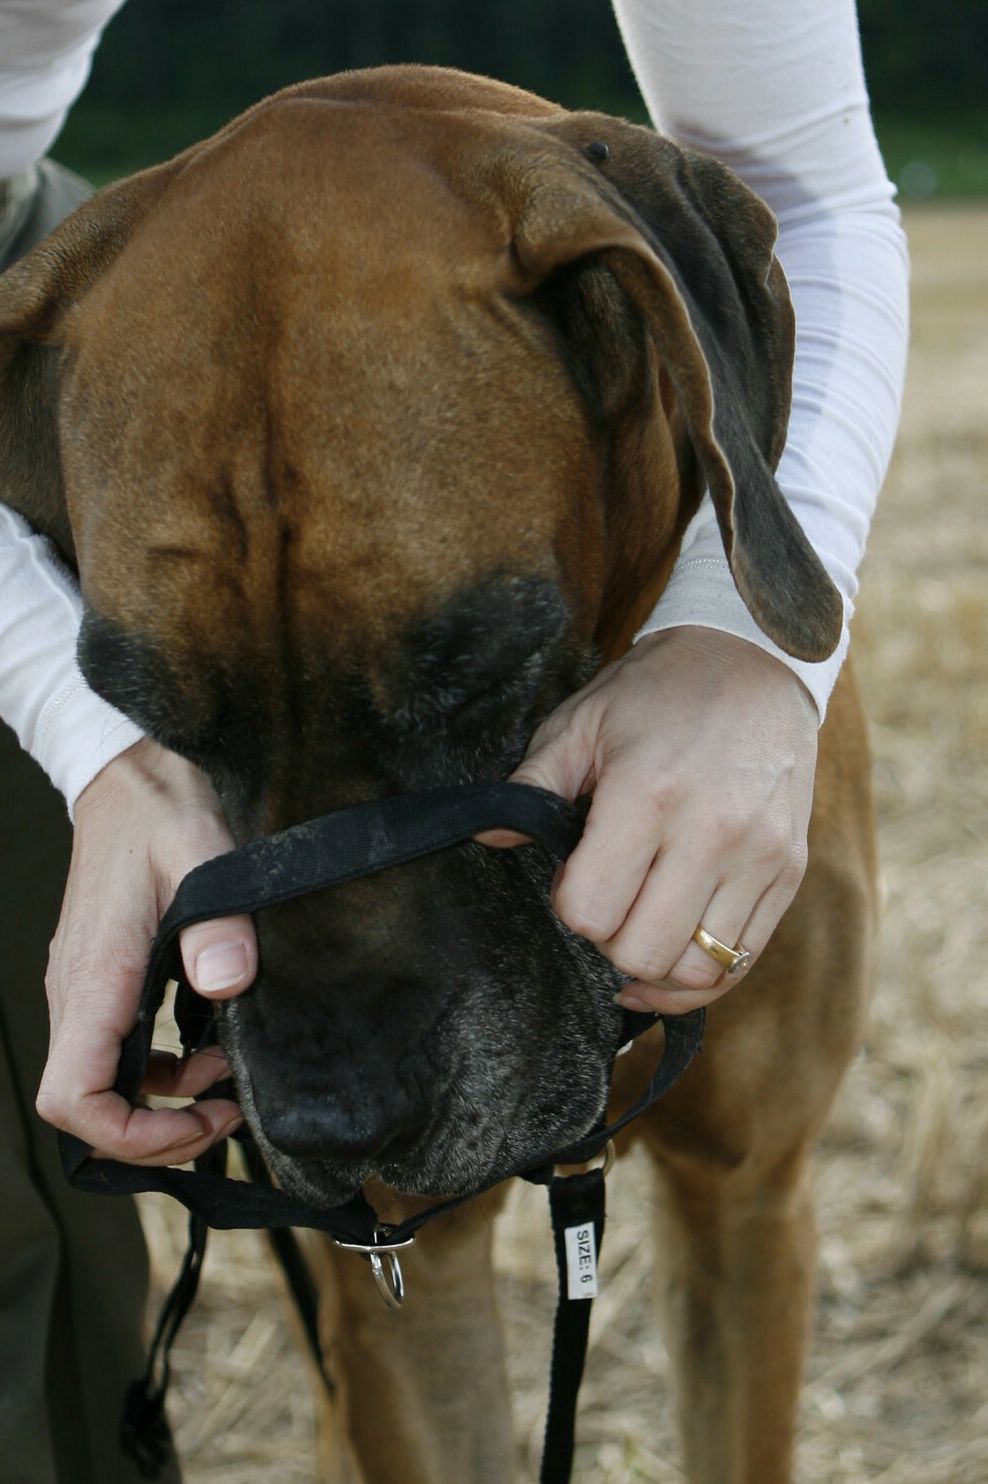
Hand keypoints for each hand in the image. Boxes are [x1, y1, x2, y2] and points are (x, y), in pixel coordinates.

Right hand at [35, 738, 257, 1163]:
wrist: (132, 773)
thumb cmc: (163, 807)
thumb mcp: (205, 854)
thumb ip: (218, 921)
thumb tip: (228, 984)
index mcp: (96, 975)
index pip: (73, 1096)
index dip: (128, 1135)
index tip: (198, 1124)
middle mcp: (78, 991)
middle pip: (85, 1106)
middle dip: (154, 1132)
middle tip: (225, 1115)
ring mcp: (86, 987)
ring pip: (102, 1083)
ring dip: (163, 1102)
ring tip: (228, 1082)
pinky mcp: (103, 978)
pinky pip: (118, 1051)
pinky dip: (163, 1069)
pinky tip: (210, 1047)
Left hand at [487, 627, 817, 1013]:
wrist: (756, 660)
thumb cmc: (659, 691)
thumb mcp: (581, 722)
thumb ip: (531, 785)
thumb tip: (486, 836)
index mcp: (647, 794)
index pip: (591, 911)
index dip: (569, 904)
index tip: (574, 872)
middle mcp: (711, 833)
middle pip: (642, 953)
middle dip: (609, 940)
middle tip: (609, 898)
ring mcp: (759, 856)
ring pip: (699, 971)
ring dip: (658, 962)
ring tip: (643, 921)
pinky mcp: (789, 870)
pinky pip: (744, 960)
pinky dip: (702, 972)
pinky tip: (675, 951)